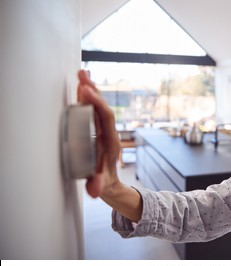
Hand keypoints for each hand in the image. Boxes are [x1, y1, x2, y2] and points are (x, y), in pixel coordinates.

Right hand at [77, 70, 120, 197]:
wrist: (112, 185)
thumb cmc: (105, 183)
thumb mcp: (101, 185)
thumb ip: (98, 185)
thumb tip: (95, 191)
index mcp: (110, 141)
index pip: (106, 118)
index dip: (97, 104)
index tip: (87, 92)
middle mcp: (108, 133)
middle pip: (102, 107)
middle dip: (93, 90)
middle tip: (83, 74)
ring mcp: (104, 131)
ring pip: (98, 107)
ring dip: (90, 90)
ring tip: (82, 74)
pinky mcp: (98, 131)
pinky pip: (93, 111)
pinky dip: (87, 98)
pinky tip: (82, 87)